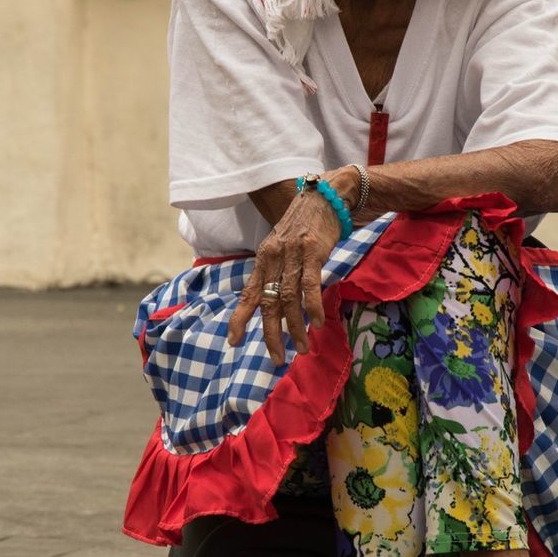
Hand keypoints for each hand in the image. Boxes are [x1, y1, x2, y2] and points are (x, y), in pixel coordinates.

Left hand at [227, 185, 342, 364]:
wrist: (323, 197)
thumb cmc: (303, 226)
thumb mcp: (282, 247)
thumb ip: (277, 273)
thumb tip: (277, 306)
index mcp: (264, 258)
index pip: (249, 294)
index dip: (239, 319)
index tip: (233, 342)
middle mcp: (274, 257)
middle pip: (268, 303)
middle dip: (270, 334)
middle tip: (277, 359)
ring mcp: (293, 255)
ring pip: (289, 299)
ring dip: (295, 328)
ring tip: (302, 349)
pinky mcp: (313, 252)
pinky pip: (311, 285)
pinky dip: (312, 307)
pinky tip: (316, 323)